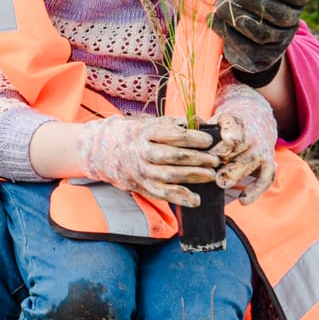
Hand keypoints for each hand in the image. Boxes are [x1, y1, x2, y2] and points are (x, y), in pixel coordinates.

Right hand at [75, 114, 220, 206]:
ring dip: (193, 177)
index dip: (193, 138)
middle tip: (215, 160)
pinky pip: (163, 194)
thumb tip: (198, 120)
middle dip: (198, 159)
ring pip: (170, 176)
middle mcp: (142, 152)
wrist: (103, 151)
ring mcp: (141, 171)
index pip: (173, 135)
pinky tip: (196, 199)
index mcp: (144, 133)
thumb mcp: (148, 124)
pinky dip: (180, 198)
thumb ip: (172, 123)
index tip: (208, 140)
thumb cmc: (134, 136)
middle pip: (174, 156)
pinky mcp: (141, 186)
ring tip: (210, 175)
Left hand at [211, 0, 308, 79]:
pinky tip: (214, 21)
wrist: (247, 37)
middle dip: (256, 3)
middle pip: (280, 15)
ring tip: (219, 8)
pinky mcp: (264, 58)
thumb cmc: (249, 1)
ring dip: (237, 19)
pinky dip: (227, 34)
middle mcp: (291, 22)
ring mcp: (280, 42)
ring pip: (262, 33)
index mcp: (293, 1)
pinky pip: (247, 48)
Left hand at [211, 86, 279, 203]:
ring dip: (237, 175)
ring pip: (251, 164)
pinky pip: (265, 179)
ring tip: (222, 185)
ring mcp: (261, 151)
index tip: (225, 145)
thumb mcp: (215, 119)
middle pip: (240, 150)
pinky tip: (243, 200)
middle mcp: (251, 136)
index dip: (230, 137)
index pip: (234, 128)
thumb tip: (193, 126)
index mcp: (236, 122)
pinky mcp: (269, 164)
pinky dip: (256, 191)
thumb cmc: (227, 125)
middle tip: (216, 174)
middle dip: (228, 160)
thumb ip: (204, 127)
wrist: (256, 119)